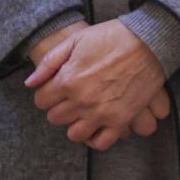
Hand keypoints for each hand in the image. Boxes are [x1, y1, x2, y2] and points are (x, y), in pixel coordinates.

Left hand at [27, 20, 167, 150]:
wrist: (149, 41)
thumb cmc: (111, 37)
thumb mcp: (76, 40)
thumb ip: (49, 62)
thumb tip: (31, 83)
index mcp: (68, 80)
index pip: (41, 100)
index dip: (46, 93)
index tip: (55, 88)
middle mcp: (82, 101)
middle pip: (55, 118)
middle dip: (58, 107)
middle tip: (69, 97)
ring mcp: (101, 113)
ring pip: (74, 134)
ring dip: (74, 124)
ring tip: (81, 112)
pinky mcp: (121, 120)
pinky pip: (101, 142)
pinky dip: (95, 138)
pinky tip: (95, 127)